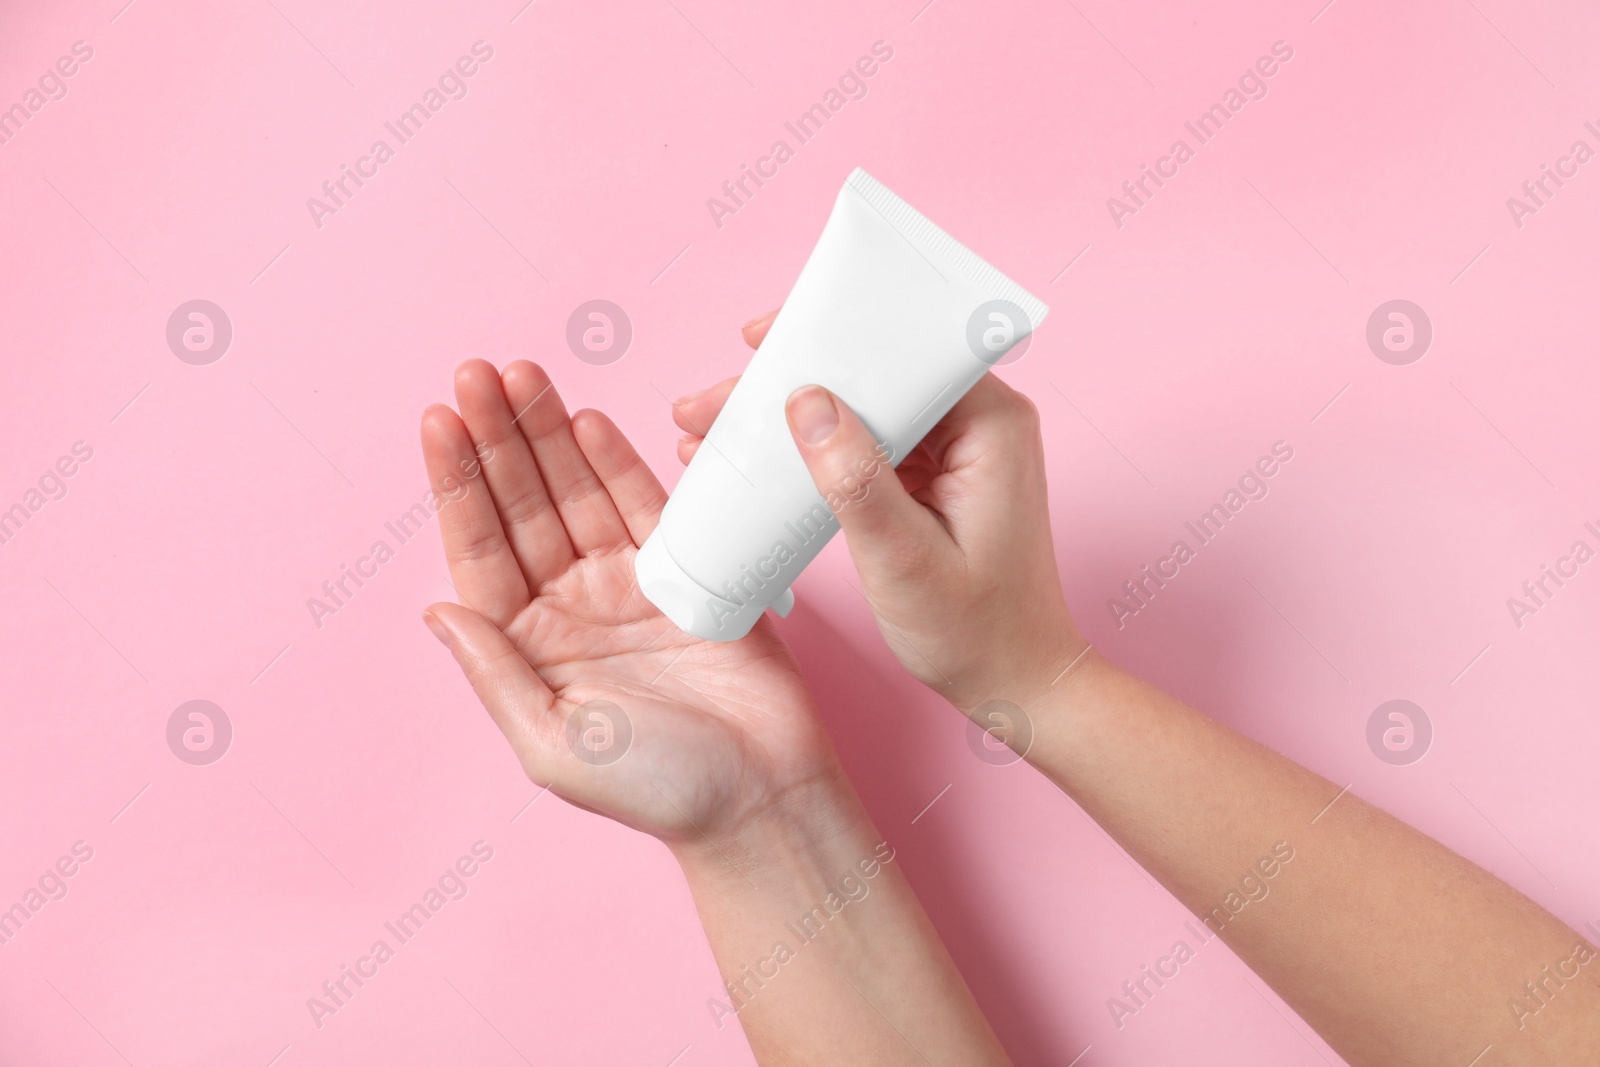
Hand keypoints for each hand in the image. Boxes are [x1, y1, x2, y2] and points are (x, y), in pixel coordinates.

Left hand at [420, 360, 843, 848]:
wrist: (764, 796)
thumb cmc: (660, 789)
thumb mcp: (553, 744)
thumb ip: (495, 673)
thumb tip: (436, 609)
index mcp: (528, 648)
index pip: (480, 549)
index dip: (458, 484)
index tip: (438, 420)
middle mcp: (570, 608)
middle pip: (523, 506)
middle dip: (499, 439)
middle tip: (478, 372)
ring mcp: (626, 586)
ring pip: (577, 494)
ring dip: (548, 435)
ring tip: (522, 375)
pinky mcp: (684, 573)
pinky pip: (642, 505)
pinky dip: (616, 462)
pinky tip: (586, 420)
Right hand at [672, 311, 1086, 712]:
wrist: (1014, 683)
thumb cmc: (978, 633)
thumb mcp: (905, 560)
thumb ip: (856, 481)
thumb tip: (805, 402)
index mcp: (991, 423)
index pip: (904, 346)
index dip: (828, 334)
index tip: (760, 340)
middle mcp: (979, 422)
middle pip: (872, 372)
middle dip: (786, 381)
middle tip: (709, 403)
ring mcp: (956, 448)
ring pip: (860, 406)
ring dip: (789, 416)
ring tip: (711, 431)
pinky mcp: (934, 475)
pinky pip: (865, 443)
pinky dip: (811, 450)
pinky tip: (752, 462)